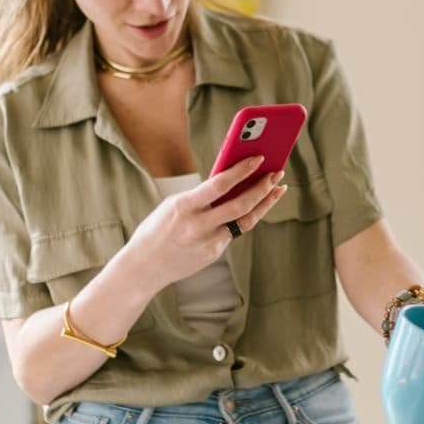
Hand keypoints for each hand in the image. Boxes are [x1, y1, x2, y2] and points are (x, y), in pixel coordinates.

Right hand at [129, 156, 285, 284]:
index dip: (242, 170)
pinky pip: (234, 231)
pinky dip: (246, 216)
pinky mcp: (214, 253)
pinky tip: (257, 205)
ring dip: (265, 203)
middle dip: (263, 187)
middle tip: (277, 173)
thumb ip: (202, 196)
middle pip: (240, 204)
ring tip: (278, 189)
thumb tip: (234, 181)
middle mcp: (198, 226)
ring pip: (246, 220)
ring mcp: (208, 242)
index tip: (259, 158)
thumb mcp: (175, 205)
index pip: (219, 185)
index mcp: (184, 206)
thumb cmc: (160, 227)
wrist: (145, 265)